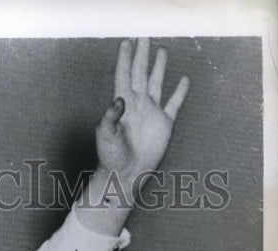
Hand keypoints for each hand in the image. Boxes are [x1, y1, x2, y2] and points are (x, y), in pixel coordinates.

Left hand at [96, 38, 189, 182]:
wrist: (126, 175)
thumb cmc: (112, 158)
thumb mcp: (106, 137)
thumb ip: (110, 117)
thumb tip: (119, 99)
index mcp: (123, 105)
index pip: (124, 76)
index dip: (125, 59)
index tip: (126, 43)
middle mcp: (137, 105)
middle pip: (140, 74)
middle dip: (142, 56)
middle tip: (144, 38)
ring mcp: (151, 113)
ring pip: (156, 83)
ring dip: (159, 67)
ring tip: (161, 50)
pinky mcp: (164, 124)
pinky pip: (174, 104)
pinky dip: (179, 92)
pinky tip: (183, 80)